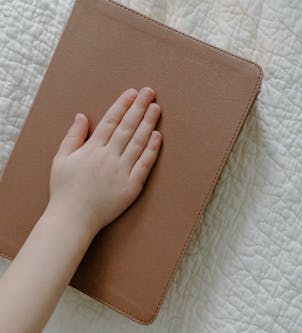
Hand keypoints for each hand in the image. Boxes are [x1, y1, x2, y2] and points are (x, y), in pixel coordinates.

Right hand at [47, 87, 161, 234]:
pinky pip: (144, 165)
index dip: (122, 105)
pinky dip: (151, 150)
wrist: (73, 219)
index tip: (132, 92)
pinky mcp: (131, 186)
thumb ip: (73, 136)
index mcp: (91, 149)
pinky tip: (158, 136)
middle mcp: (107, 157)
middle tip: (150, 92)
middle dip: (139, 108)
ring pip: (137, 143)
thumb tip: (82, 115)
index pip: (110, 121)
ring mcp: (121, 172)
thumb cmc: (65, 189)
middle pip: (126, 127)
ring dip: (148, 124)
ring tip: (156, 108)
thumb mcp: (61, 159)